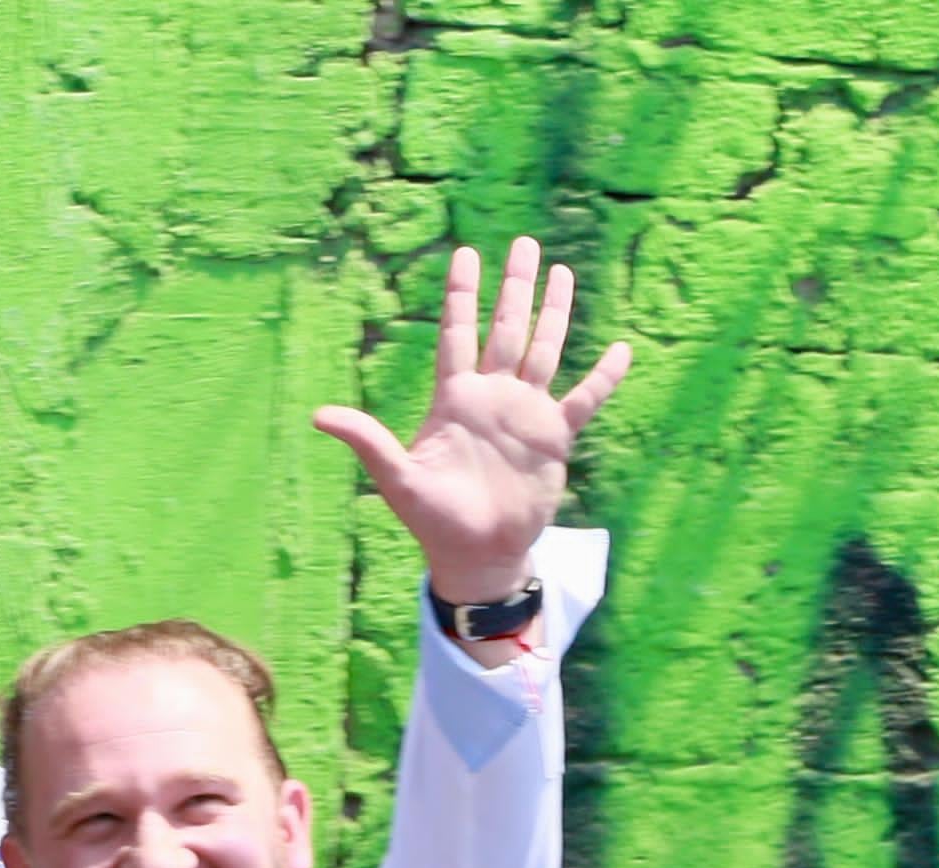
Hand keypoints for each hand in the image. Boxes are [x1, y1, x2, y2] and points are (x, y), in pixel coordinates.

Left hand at [313, 237, 633, 609]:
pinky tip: (620, 349)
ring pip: (544, 350)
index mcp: (455, 398)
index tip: (465, 252)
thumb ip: (367, 440)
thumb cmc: (433, 519)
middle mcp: (492, 396)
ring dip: (555, 313)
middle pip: (506, 328)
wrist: (479, 553)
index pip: (457, 332)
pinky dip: (602, 377)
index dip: (461, 293)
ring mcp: (526, 414)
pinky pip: (583, 400)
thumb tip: (318, 416)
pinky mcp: (554, 438)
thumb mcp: (397, 478)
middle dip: (515, 286)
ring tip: (564, 272)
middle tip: (524, 242)